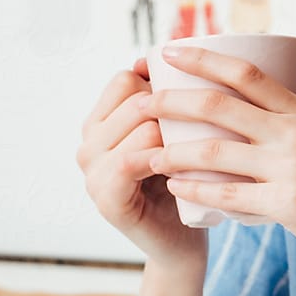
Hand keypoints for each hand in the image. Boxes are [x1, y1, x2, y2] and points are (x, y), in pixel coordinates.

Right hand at [77, 58, 207, 270]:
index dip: (161, 83)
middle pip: (134, 100)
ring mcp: (92, 173)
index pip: (125, 79)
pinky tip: (187, 164)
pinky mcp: (106, 199)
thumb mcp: (176, 133)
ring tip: (203, 146)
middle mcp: (88, 144)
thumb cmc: (185, 180)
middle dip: (174, 108)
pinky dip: (162, 157)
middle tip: (207, 128)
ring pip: (138, 126)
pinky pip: (131, 162)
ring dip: (176, 132)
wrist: (183, 241)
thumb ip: (167, 101)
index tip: (192, 100)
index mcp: (100, 124)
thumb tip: (165, 54)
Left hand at [139, 46, 295, 292]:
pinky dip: (193, 191)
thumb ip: (287, 133)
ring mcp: (294, 169)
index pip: (247, 74)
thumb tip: (243, 120)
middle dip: (173, 101)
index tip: (169, 51)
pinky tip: (173, 189)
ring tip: (145, 153)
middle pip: (220, 106)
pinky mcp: (290, 206)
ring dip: (172, 151)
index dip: (204, 59)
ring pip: (214, 151)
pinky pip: (227, 196)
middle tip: (142, 102)